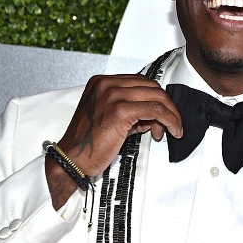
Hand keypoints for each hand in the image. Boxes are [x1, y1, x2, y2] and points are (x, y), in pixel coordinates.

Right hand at [45, 74, 182, 208]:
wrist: (71, 160)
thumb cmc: (88, 143)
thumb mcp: (110, 118)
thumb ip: (131, 110)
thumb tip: (155, 115)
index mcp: (102, 82)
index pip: (141, 82)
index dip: (156, 98)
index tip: (163, 114)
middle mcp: (107, 84)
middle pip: (151, 87)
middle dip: (166, 105)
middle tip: (169, 124)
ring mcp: (113, 95)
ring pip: (157, 96)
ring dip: (171, 114)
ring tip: (170, 129)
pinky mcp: (120, 110)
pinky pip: (155, 110)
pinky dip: (169, 119)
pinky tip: (171, 130)